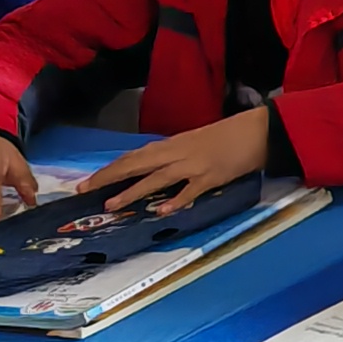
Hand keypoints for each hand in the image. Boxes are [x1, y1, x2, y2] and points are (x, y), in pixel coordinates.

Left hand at [79, 107, 275, 211]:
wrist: (258, 131)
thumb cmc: (227, 135)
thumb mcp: (194, 142)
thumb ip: (173, 155)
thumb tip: (152, 169)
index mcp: (172, 144)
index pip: (133, 156)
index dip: (109, 168)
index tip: (87, 180)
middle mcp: (177, 153)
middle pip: (136, 164)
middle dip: (108, 177)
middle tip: (84, 189)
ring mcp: (193, 165)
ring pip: (156, 178)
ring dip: (133, 191)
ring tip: (112, 204)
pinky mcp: (211, 177)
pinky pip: (190, 190)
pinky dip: (176, 200)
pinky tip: (161, 210)